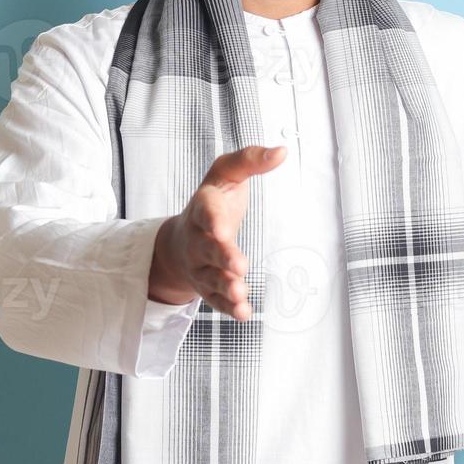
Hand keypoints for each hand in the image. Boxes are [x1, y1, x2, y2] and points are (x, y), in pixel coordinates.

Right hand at [147, 144, 287, 319]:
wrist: (182, 238)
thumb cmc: (213, 202)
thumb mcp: (226, 174)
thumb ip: (250, 160)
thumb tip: (282, 151)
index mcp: (203, 207)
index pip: (205, 212)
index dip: (213, 220)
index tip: (223, 229)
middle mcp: (198, 238)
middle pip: (208, 249)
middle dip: (222, 257)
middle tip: (239, 265)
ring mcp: (201, 265)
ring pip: (211, 278)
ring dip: (226, 286)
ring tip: (240, 291)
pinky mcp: (207, 288)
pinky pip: (216, 300)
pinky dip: (228, 307)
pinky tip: (244, 312)